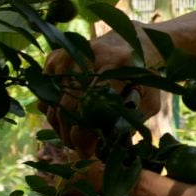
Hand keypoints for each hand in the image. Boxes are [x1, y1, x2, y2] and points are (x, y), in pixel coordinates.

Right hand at [41, 28, 162, 155]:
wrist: (129, 41)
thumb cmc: (142, 75)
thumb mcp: (149, 97)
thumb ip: (134, 119)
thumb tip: (109, 144)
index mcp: (118, 64)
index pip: (92, 106)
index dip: (85, 136)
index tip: (86, 154)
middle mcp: (90, 55)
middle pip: (68, 106)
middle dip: (69, 135)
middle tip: (76, 149)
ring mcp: (69, 54)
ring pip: (52, 101)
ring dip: (58, 126)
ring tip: (72, 137)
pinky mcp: (56, 57)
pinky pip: (45, 92)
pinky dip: (51, 109)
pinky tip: (67, 117)